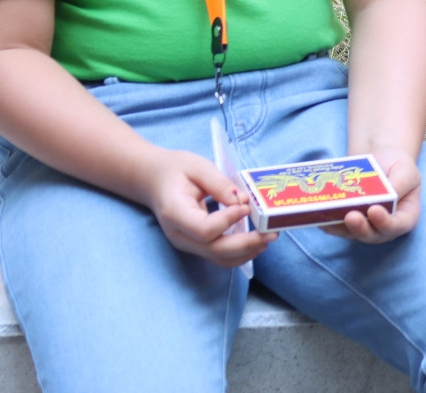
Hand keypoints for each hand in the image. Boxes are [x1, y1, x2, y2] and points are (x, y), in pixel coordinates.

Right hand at [138, 148, 274, 267]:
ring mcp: (187, 243)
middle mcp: (179, 235)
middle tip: (272, 233)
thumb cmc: (174, 170)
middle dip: (246, 243)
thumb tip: (241, 201)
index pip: (204, 228)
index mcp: (175, 213)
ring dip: (246, 252)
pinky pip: (218, 255)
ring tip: (269, 238)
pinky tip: (256, 243)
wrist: (153, 180)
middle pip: (214, 249)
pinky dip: (239, 253)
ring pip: (218, 257)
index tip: (246, 206)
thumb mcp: (197, 167)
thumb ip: (219, 184)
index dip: (228, 220)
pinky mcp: (196, 244)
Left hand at [323, 148, 421, 243]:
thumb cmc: (397, 165)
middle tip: (350, 216)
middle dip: (360, 228)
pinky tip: (318, 214)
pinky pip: (338, 227)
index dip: (385, 222)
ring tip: (329, 215)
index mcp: (405, 216)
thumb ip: (401, 183)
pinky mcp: (349, 223)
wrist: (380, 159)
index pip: (397, 225)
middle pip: (372, 235)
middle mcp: (385, 227)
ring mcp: (366, 226)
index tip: (374, 210)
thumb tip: (388, 195)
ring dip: (340, 227)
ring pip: (352, 233)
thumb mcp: (406, 169)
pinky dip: (328, 222)